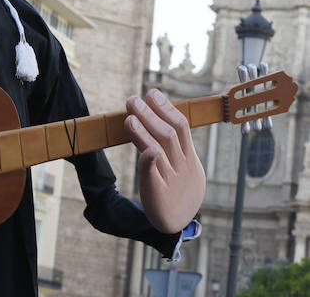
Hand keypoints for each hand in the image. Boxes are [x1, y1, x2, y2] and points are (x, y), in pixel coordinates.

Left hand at [125, 89, 205, 233]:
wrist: (176, 225)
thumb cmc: (175, 191)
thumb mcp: (181, 167)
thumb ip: (171, 147)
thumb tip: (157, 119)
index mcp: (188, 158)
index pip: (181, 127)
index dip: (167, 108)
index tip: (152, 93)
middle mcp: (182, 167)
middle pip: (169, 134)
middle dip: (151, 114)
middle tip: (133, 99)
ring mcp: (172, 181)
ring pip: (159, 150)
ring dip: (143, 131)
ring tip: (129, 116)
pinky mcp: (159, 195)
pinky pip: (153, 175)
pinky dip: (149, 160)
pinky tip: (144, 149)